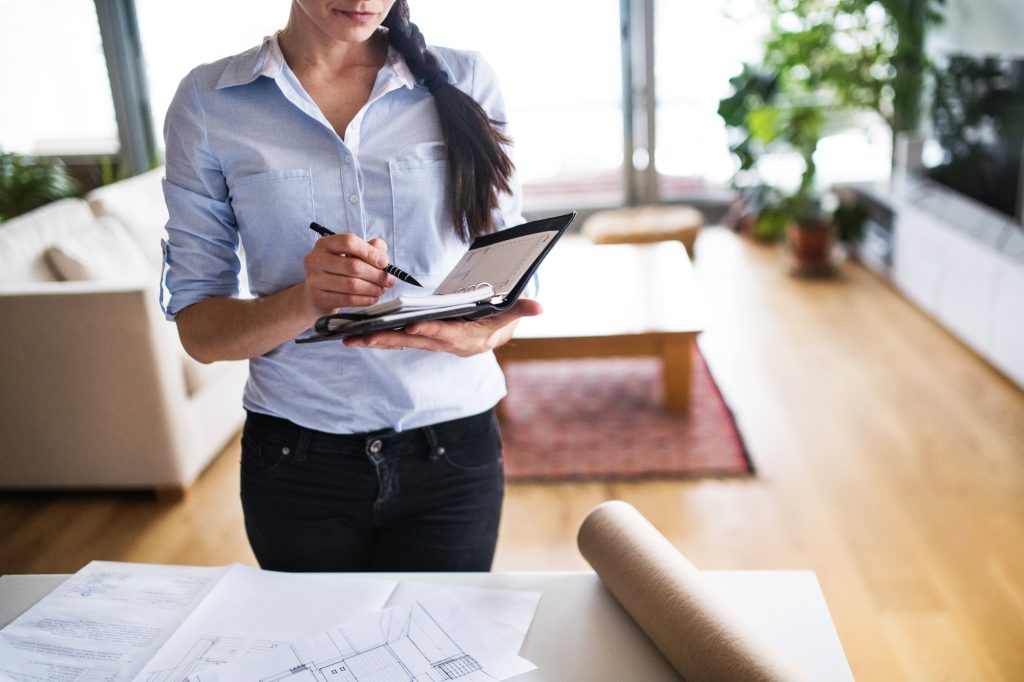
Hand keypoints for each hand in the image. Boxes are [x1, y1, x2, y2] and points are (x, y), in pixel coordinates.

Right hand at [302, 233, 394, 315]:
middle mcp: (316, 259)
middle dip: (376, 275)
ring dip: (372, 289)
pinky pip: (348, 300)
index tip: (384, 262)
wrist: (317, 294)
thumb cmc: (339, 271)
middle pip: (353, 266)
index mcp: (325, 244)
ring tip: (381, 290)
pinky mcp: (318, 297)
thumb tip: (383, 258)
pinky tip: (372, 298)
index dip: (370, 252)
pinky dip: (365, 300)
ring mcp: (315, 279)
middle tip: (388, 280)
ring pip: (352, 285)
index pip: (349, 242)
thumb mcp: (353, 255)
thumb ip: (371, 249)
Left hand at [343, 299, 543, 355]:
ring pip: (398, 343)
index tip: (413, 327)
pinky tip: (354, 335)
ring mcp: (430, 343)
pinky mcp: (419, 340)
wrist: (490, 336)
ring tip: (348, 339)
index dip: (431, 331)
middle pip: (412, 342)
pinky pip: (394, 340)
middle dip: (387, 339)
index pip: (446, 333)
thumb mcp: (511, 313)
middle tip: (362, 338)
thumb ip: (522, 309)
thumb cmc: (498, 320)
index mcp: (465, 337)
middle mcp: (444, 343)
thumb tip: (540, 306)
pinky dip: (376, 337)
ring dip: (374, 341)